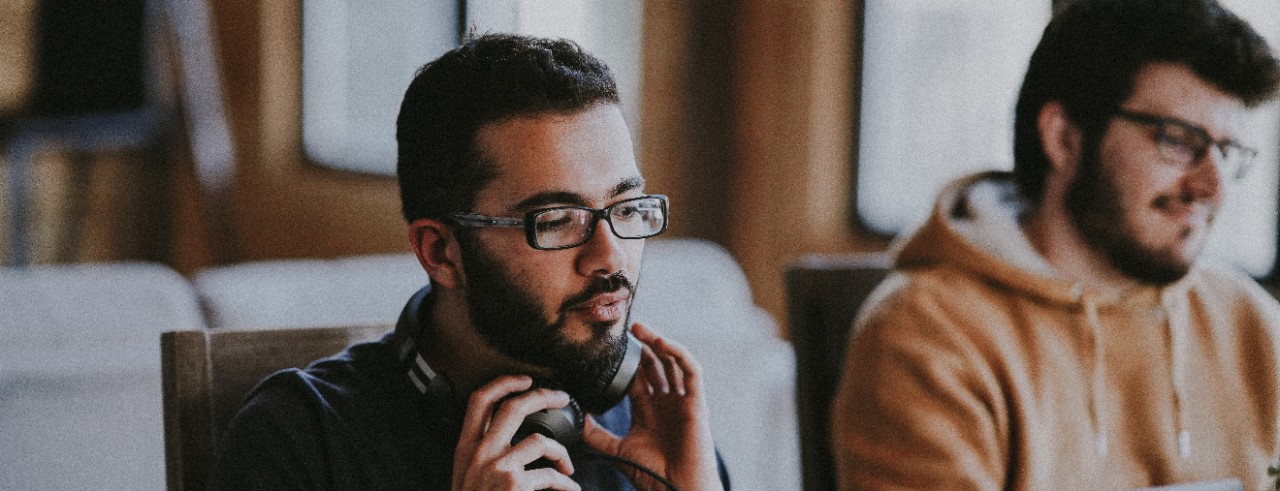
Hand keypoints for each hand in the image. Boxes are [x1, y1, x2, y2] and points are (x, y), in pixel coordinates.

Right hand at [451, 375, 580, 490]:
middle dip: (543, 395)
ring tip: (568, 467)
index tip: (524, 379)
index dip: (503, 383)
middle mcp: (480, 453)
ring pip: (540, 441)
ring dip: (562, 453)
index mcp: (466, 448)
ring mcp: (498, 467)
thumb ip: (481, 454)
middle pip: (514, 407)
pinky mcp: (515, 485)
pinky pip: (550, 476)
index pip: (479, 401)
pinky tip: (570, 489)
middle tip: (561, 397)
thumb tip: (508, 436)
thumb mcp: (465, 476)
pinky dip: (566, 484)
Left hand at [583, 323, 722, 490]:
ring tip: (640, 329)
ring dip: (658, 343)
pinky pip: (691, 371)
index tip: (610, 344)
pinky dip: (679, 354)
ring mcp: (682, 400)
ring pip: (672, 362)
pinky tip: (662, 343)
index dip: (627, 359)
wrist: (677, 488)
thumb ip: (596, 433)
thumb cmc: (653, 474)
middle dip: (642, 344)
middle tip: (626, 328)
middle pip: (655, 364)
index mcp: (649, 410)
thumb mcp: (617, 449)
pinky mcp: (697, 402)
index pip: (638, 376)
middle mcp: (666, 401)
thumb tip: (576, 416)